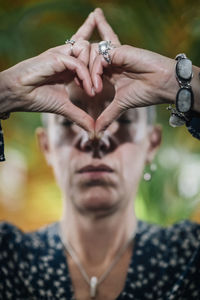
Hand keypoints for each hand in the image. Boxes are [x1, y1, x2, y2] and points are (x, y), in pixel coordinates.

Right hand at [0, 12, 96, 131]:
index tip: (109, 79)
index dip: (102, 62)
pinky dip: (86, 77)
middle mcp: (68, 57)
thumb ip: (80, 116)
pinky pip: (78, 63)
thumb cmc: (37, 98)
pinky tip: (89, 91)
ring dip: (94, 71)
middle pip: (93, 49)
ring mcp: (62, 55)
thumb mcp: (65, 108)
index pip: (91, 55)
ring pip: (88, 51)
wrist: (18, 95)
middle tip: (102, 88)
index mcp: (71, 66)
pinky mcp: (56, 57)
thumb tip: (94, 131)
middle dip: (102, 64)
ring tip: (94, 91)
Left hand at [91, 9, 176, 132]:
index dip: (81, 77)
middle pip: (85, 58)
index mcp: (109, 70)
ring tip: (93, 91)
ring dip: (87, 74)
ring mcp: (115, 55)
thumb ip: (107, 116)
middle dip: (80, 73)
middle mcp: (110, 60)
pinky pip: (100, 56)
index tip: (84, 92)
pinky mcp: (120, 51)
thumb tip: (96, 132)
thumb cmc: (146, 93)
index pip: (87, 66)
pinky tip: (98, 85)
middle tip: (84, 89)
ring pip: (90, 56)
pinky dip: (95, 71)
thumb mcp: (121, 105)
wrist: (163, 85)